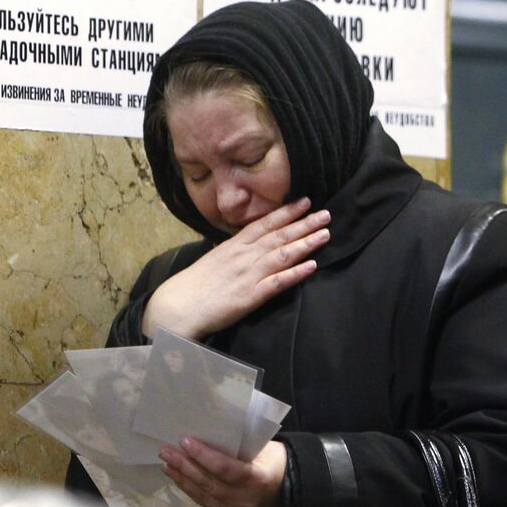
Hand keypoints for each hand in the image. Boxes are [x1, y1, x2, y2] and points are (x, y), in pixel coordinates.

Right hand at [141, 197, 329, 340]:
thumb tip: (250, 242)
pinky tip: (312, 266)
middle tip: (326, 214)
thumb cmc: (196, 284)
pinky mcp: (251, 296)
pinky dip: (296, 274)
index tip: (305, 202)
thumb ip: (235, 250)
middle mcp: (244, 256)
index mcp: (234, 245)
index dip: (286, 212)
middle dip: (304, 224)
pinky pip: (278, 283)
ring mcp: (249, 275)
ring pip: (282, 255)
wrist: (180, 305)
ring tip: (325, 234)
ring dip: (305, 243)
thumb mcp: (215, 258)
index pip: (264, 224)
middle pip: (279, 236)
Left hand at [160, 438, 286, 506]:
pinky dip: (191, 491)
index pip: (225, 468)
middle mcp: (247, 500)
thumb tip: (207, 435)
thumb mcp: (264, 449)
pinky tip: (180, 479)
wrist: (292, 491)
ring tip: (167, 464)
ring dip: (183, 479)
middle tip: (166, 451)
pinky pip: (207, 505)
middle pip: (209, 483)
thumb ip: (239, 447)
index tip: (185, 441)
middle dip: (184, 466)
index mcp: (258, 479)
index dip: (203, 455)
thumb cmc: (277, 462)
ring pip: (204, 496)